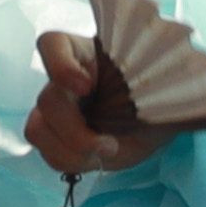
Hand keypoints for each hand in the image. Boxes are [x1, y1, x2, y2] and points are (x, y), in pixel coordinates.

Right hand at [23, 29, 169, 182]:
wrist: (152, 126)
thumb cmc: (153, 97)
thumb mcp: (157, 86)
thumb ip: (149, 82)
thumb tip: (167, 84)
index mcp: (85, 54)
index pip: (52, 45)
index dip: (61, 66)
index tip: (86, 86)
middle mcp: (64, 80)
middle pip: (48, 99)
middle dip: (76, 130)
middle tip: (110, 145)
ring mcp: (55, 110)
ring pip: (38, 130)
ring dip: (71, 150)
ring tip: (106, 152)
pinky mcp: (55, 138)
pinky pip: (48, 154)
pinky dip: (74, 161)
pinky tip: (97, 159)